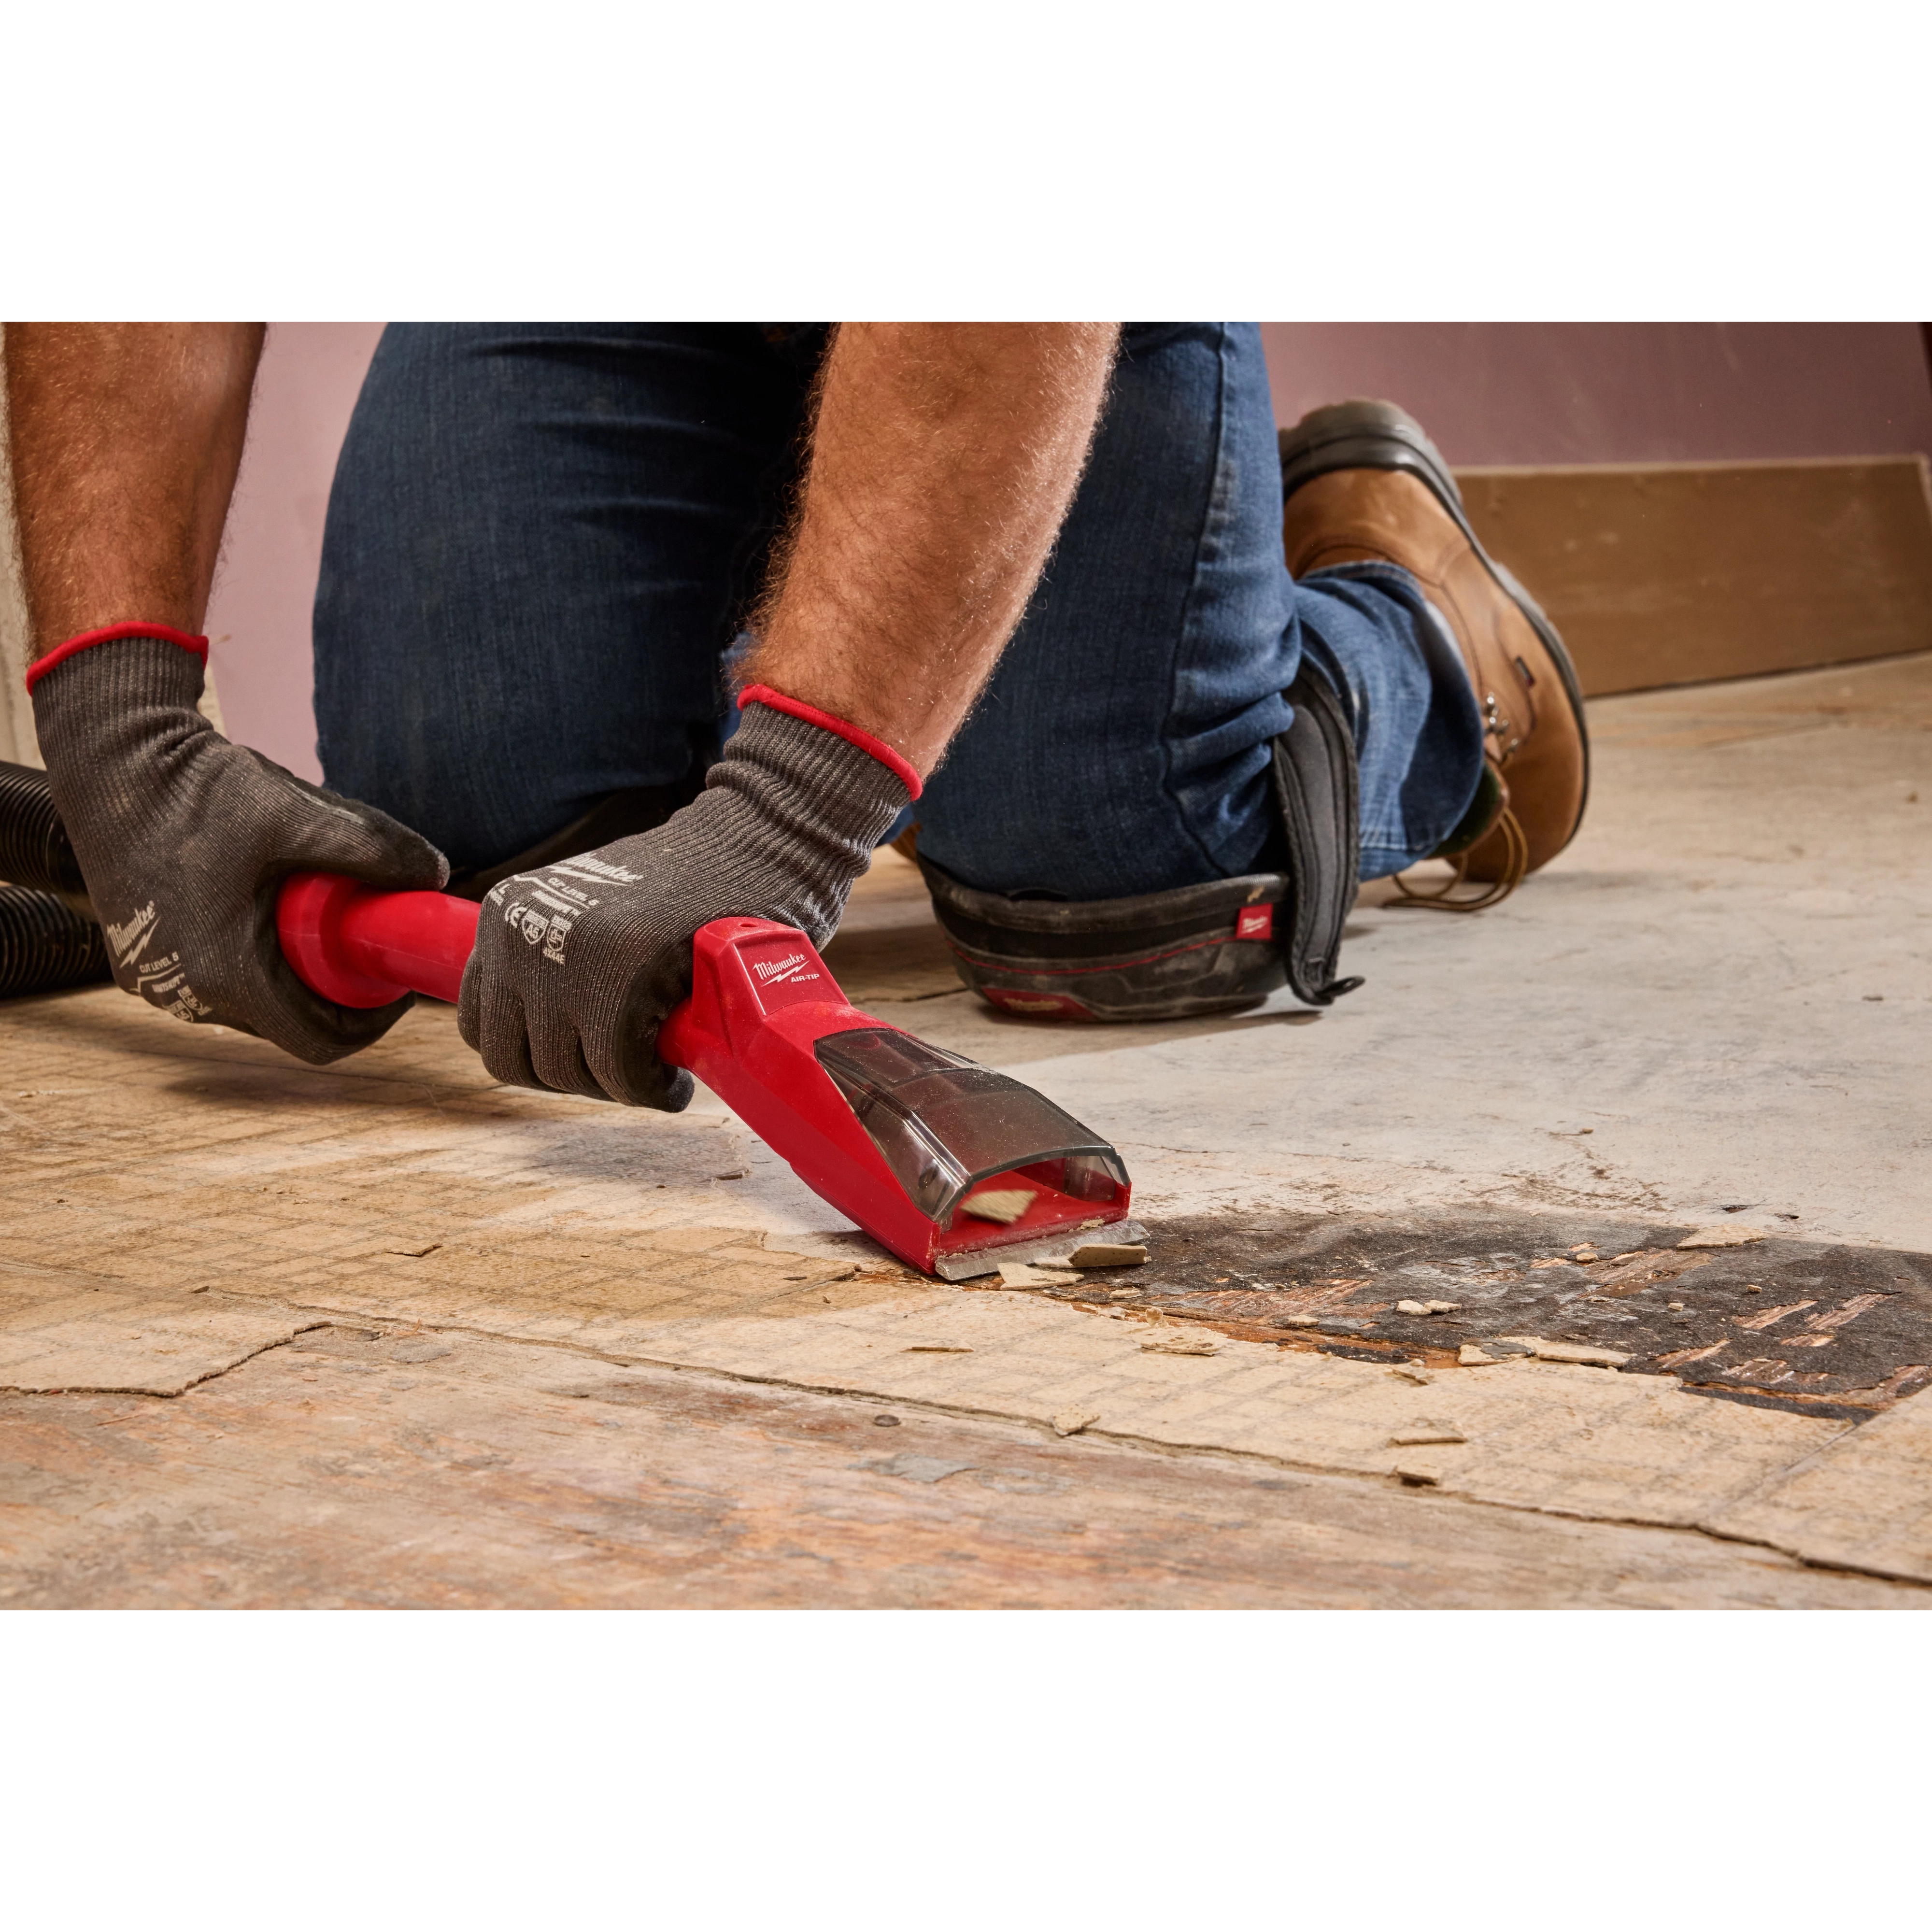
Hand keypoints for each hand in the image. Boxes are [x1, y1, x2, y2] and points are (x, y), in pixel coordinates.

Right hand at [32, 636, 448, 1061]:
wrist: (111, 757)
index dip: (372, 1020)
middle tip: (364, 940)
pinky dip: (251, 957)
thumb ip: (376, 848)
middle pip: (287, 1020)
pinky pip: (212, 978)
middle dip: (334, 989)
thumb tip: (437, 875)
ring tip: (315, 915)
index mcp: (225, 975)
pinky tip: (266, 909)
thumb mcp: (302, 816)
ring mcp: (153, 980)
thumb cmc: (198, 789)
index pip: (320, 1040)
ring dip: (293, 971)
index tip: (396, 980)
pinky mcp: (137, 959)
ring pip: (250, 1001)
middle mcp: (182, 993)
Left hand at [458, 702, 908, 1107]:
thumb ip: (555, 955)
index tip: (584, 1054)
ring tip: (655, 1070)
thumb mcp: (593, 909)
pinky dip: (651, 1091)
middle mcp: (520, 935)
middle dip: (573, 1078)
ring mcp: (567, 958)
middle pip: (513, 1060)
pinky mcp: (622, 982)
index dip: (536, 1053)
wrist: (760, 838)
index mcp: (507, 914)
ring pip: (565, 1073)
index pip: (480, 1023)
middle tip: (623, 1069)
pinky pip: (620, 1072)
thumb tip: (538, 1034)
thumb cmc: (689, 884)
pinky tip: (675, 1083)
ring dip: (613, 1086)